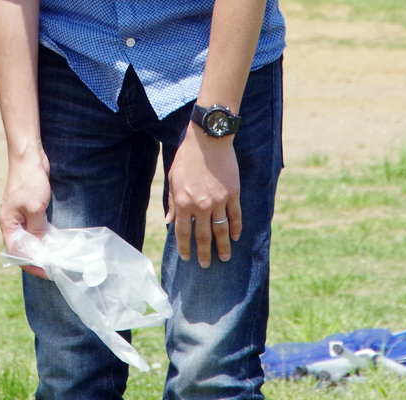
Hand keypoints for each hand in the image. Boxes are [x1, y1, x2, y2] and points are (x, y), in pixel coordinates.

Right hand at [0, 152, 51, 278]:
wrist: (29, 157)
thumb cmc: (29, 182)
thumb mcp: (35, 209)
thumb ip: (36, 231)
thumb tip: (38, 249)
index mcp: (8, 224)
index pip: (16, 252)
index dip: (30, 263)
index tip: (45, 271)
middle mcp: (11, 222)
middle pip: (21, 247)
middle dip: (35, 258)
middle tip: (52, 267)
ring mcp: (19, 215)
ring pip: (28, 238)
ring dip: (39, 247)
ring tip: (54, 257)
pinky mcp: (28, 208)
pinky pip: (33, 228)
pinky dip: (41, 235)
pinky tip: (53, 241)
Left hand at [167, 126, 241, 267]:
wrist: (208, 141)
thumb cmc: (187, 158)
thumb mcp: (173, 179)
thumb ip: (172, 202)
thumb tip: (170, 222)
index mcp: (183, 202)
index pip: (184, 232)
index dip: (185, 247)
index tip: (187, 258)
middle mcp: (201, 205)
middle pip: (203, 236)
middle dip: (204, 253)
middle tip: (206, 265)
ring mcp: (218, 201)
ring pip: (221, 230)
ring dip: (222, 246)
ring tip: (224, 258)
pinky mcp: (233, 194)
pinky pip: (235, 216)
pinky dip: (236, 228)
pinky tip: (235, 237)